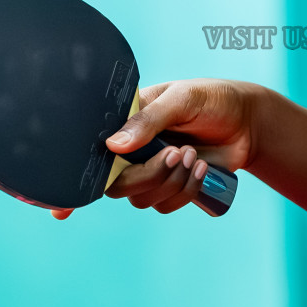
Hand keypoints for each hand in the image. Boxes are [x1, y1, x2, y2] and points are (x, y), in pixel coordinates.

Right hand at [50, 78, 259, 220]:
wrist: (247, 122)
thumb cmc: (212, 100)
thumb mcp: (182, 98)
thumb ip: (149, 119)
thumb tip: (114, 146)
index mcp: (124, 124)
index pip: (90, 152)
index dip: (72, 181)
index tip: (58, 208)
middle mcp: (130, 151)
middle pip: (116, 185)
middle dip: (149, 175)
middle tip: (178, 152)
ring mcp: (149, 172)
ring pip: (142, 199)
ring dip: (173, 181)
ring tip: (195, 155)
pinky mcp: (170, 188)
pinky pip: (166, 206)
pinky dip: (187, 191)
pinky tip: (203, 168)